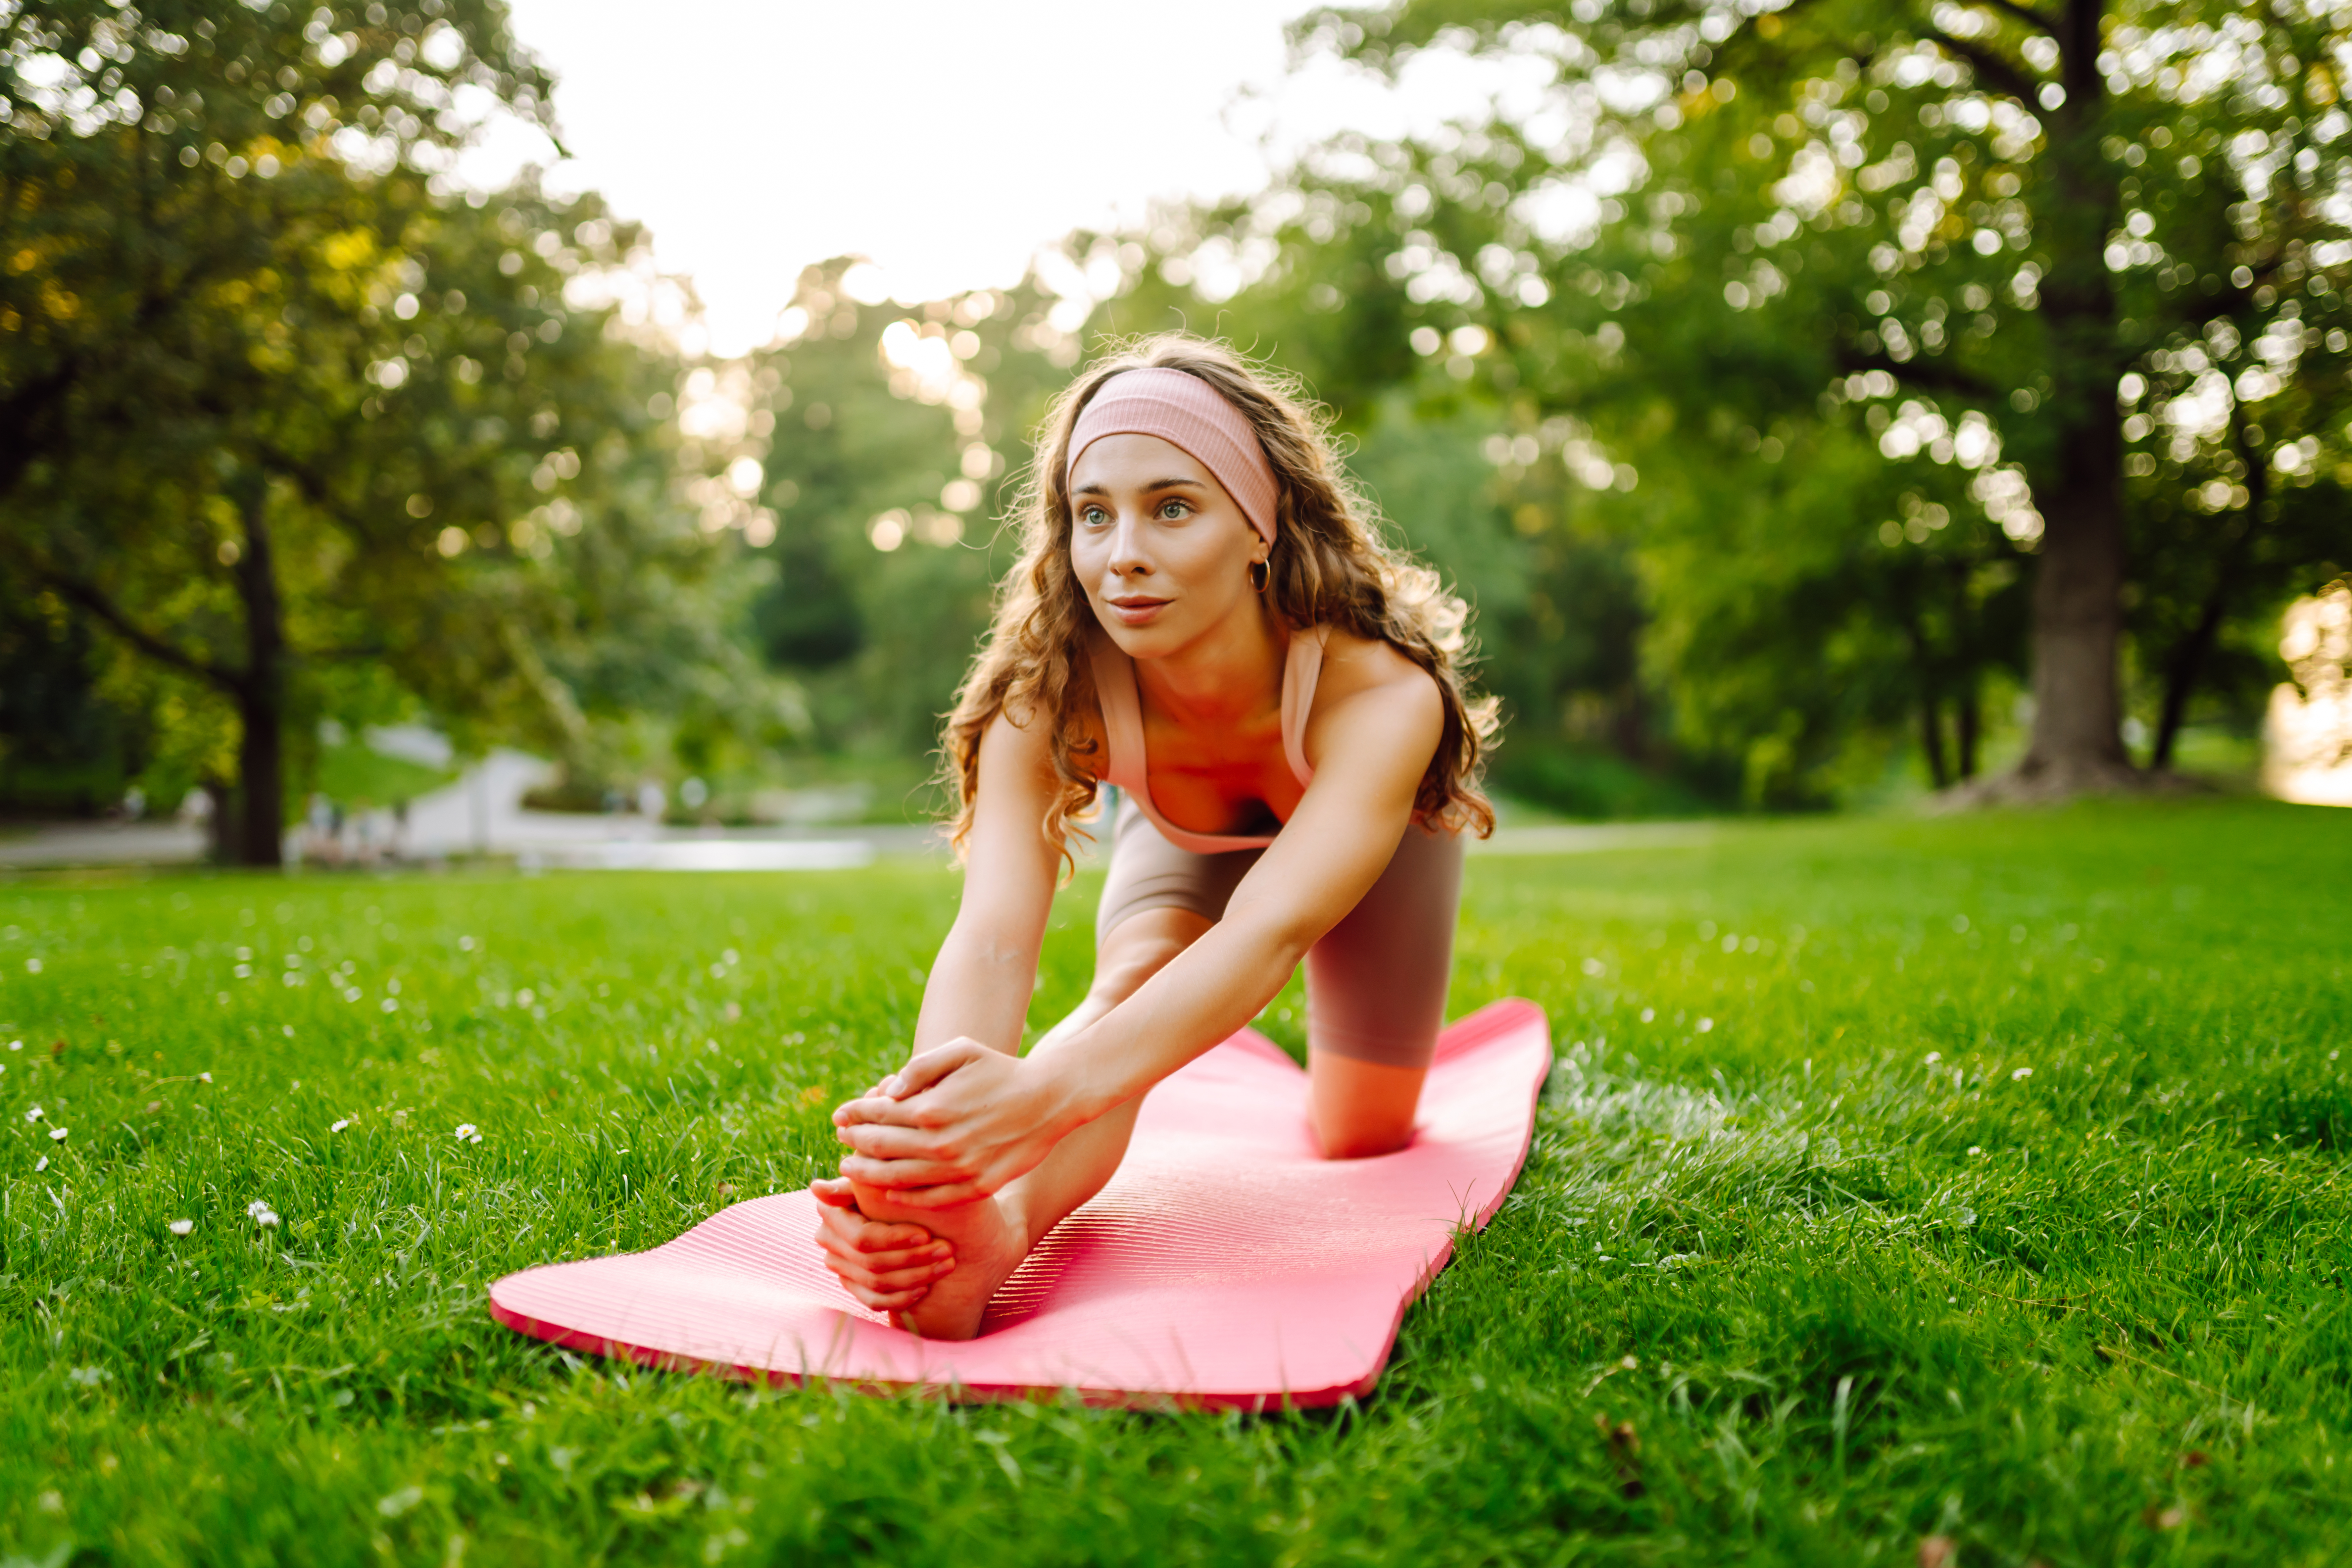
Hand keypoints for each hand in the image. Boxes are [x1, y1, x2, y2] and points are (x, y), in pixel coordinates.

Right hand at [809, 1177, 954, 1311]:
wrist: (896, 1203)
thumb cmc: (890, 1183)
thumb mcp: (878, 1177)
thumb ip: (856, 1178)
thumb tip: (817, 1188)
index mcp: (831, 1212)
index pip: (862, 1237)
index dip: (894, 1239)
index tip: (927, 1234)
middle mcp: (828, 1240)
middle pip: (872, 1262)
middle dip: (914, 1259)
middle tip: (947, 1251)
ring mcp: (839, 1265)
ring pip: (876, 1283)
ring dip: (916, 1277)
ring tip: (946, 1265)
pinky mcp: (851, 1284)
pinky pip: (873, 1300)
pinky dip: (901, 1298)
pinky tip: (925, 1288)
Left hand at [831, 1038, 1076, 1206]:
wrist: (1050, 1099)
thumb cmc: (1001, 1070)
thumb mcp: (960, 1051)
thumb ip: (921, 1067)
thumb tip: (888, 1091)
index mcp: (932, 1106)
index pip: (877, 1114)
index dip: (853, 1115)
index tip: (840, 1116)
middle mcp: (941, 1142)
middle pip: (880, 1148)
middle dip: (854, 1143)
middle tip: (841, 1141)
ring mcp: (959, 1169)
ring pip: (898, 1179)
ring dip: (868, 1174)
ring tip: (851, 1169)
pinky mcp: (977, 1187)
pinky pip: (930, 1199)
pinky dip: (903, 1199)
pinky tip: (887, 1194)